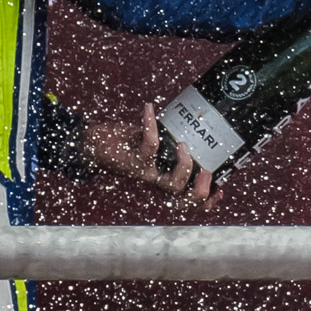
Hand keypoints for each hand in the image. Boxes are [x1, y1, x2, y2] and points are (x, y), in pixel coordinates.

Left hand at [87, 104, 215, 207]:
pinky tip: (150, 109)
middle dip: (200, 189)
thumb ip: (169, 144)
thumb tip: (194, 129)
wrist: (90, 146)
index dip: (206, 201)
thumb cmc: (124, 144)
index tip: (220, 188)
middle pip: (182, 200)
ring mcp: (144, 174)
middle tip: (207, 171)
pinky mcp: (131, 161)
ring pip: (169, 183)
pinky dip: (151, 125)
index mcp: (164, 179)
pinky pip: (148, 146)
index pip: (188, 201)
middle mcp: (155, 182)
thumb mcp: (151, 146)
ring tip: (184, 145)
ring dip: (183, 166)